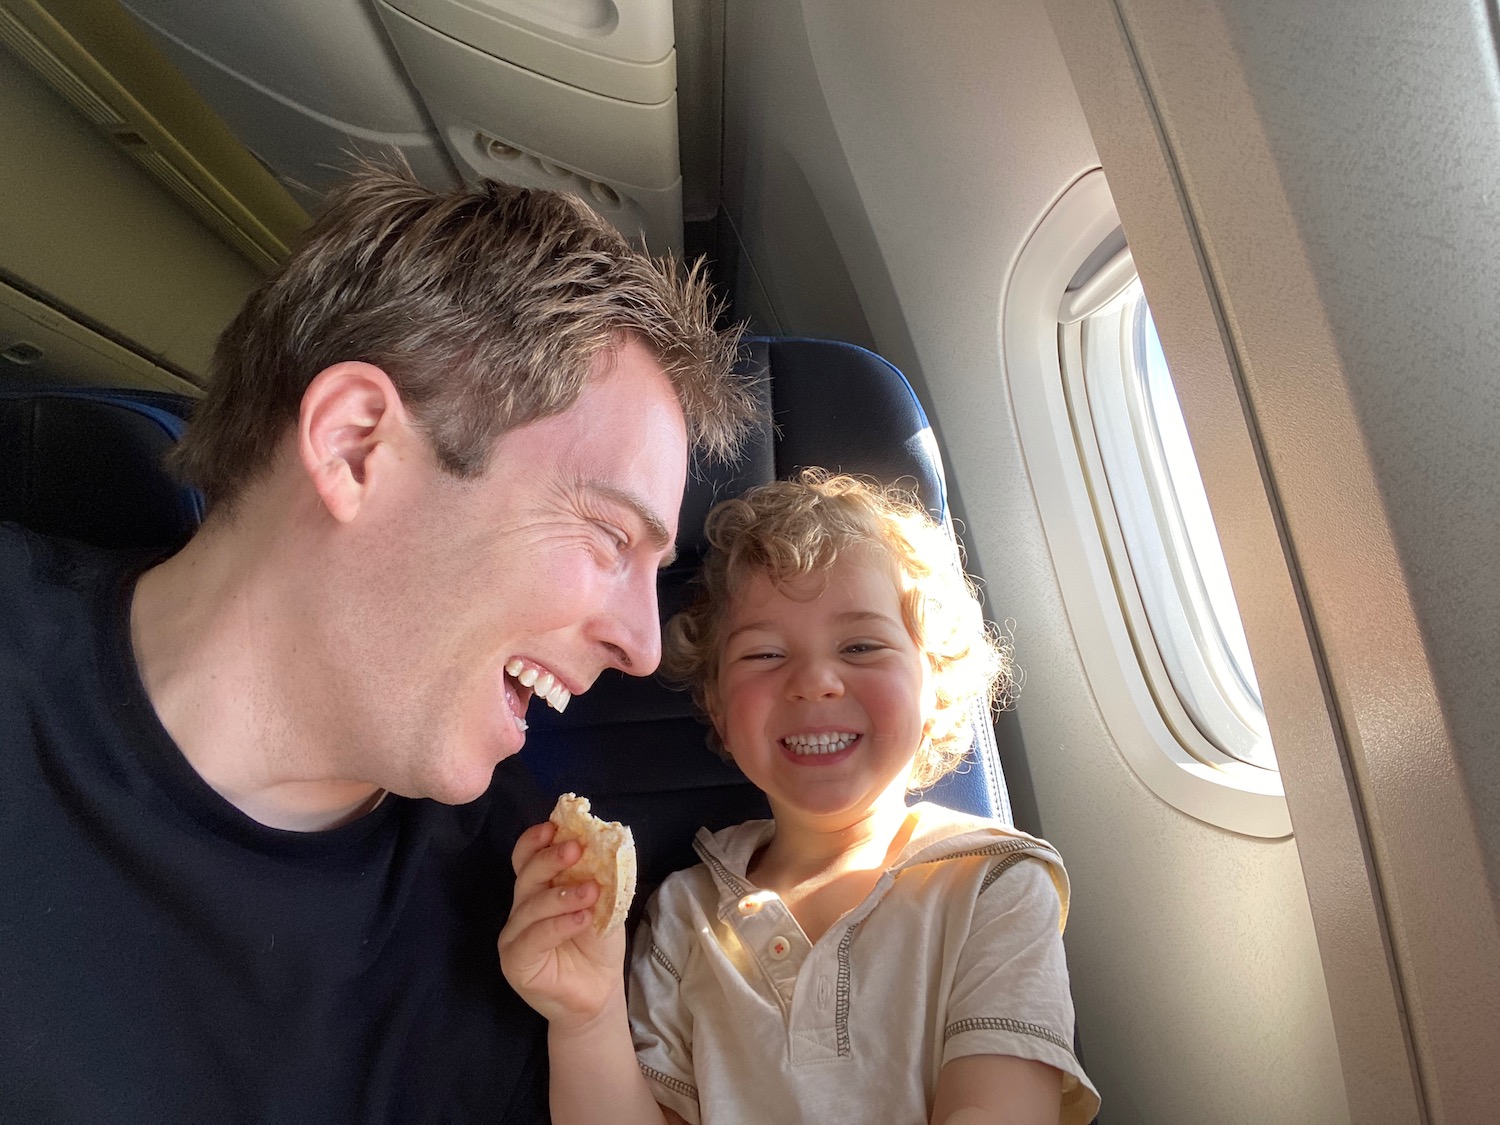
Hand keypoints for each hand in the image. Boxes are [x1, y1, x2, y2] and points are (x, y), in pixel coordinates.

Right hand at [498, 820, 628, 1030]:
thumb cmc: (597, 945)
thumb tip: (603, 844)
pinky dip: (559, 924)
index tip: (554, 826)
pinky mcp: (515, 962)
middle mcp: (521, 909)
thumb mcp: (603, 904)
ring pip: (530, 906)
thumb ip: (597, 877)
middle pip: (526, 876)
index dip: (535, 841)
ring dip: (562, 895)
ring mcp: (514, 936)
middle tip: (576, 849)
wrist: (599, 992)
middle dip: (550, 859)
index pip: (525, 859)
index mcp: (537, 890)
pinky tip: (582, 919)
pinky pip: (533, 937)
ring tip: (591, 891)